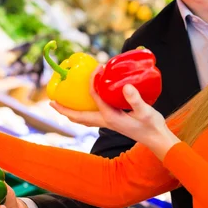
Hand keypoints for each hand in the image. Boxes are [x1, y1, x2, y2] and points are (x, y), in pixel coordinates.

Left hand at [50, 69, 178, 155]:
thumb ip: (136, 100)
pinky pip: (91, 116)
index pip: (94, 96)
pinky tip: (86, 103)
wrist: (157, 139)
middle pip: (78, 116)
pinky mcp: (112, 121)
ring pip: (83, 118)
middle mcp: (105, 121)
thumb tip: (126, 86)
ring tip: (61, 104)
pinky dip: (83, 110)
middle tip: (51, 102)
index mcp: (110, 117)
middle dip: (64, 109)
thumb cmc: (151, 126)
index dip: (92, 80)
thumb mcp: (145, 111)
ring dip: (71, 111)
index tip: (96, 68)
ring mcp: (107, 122)